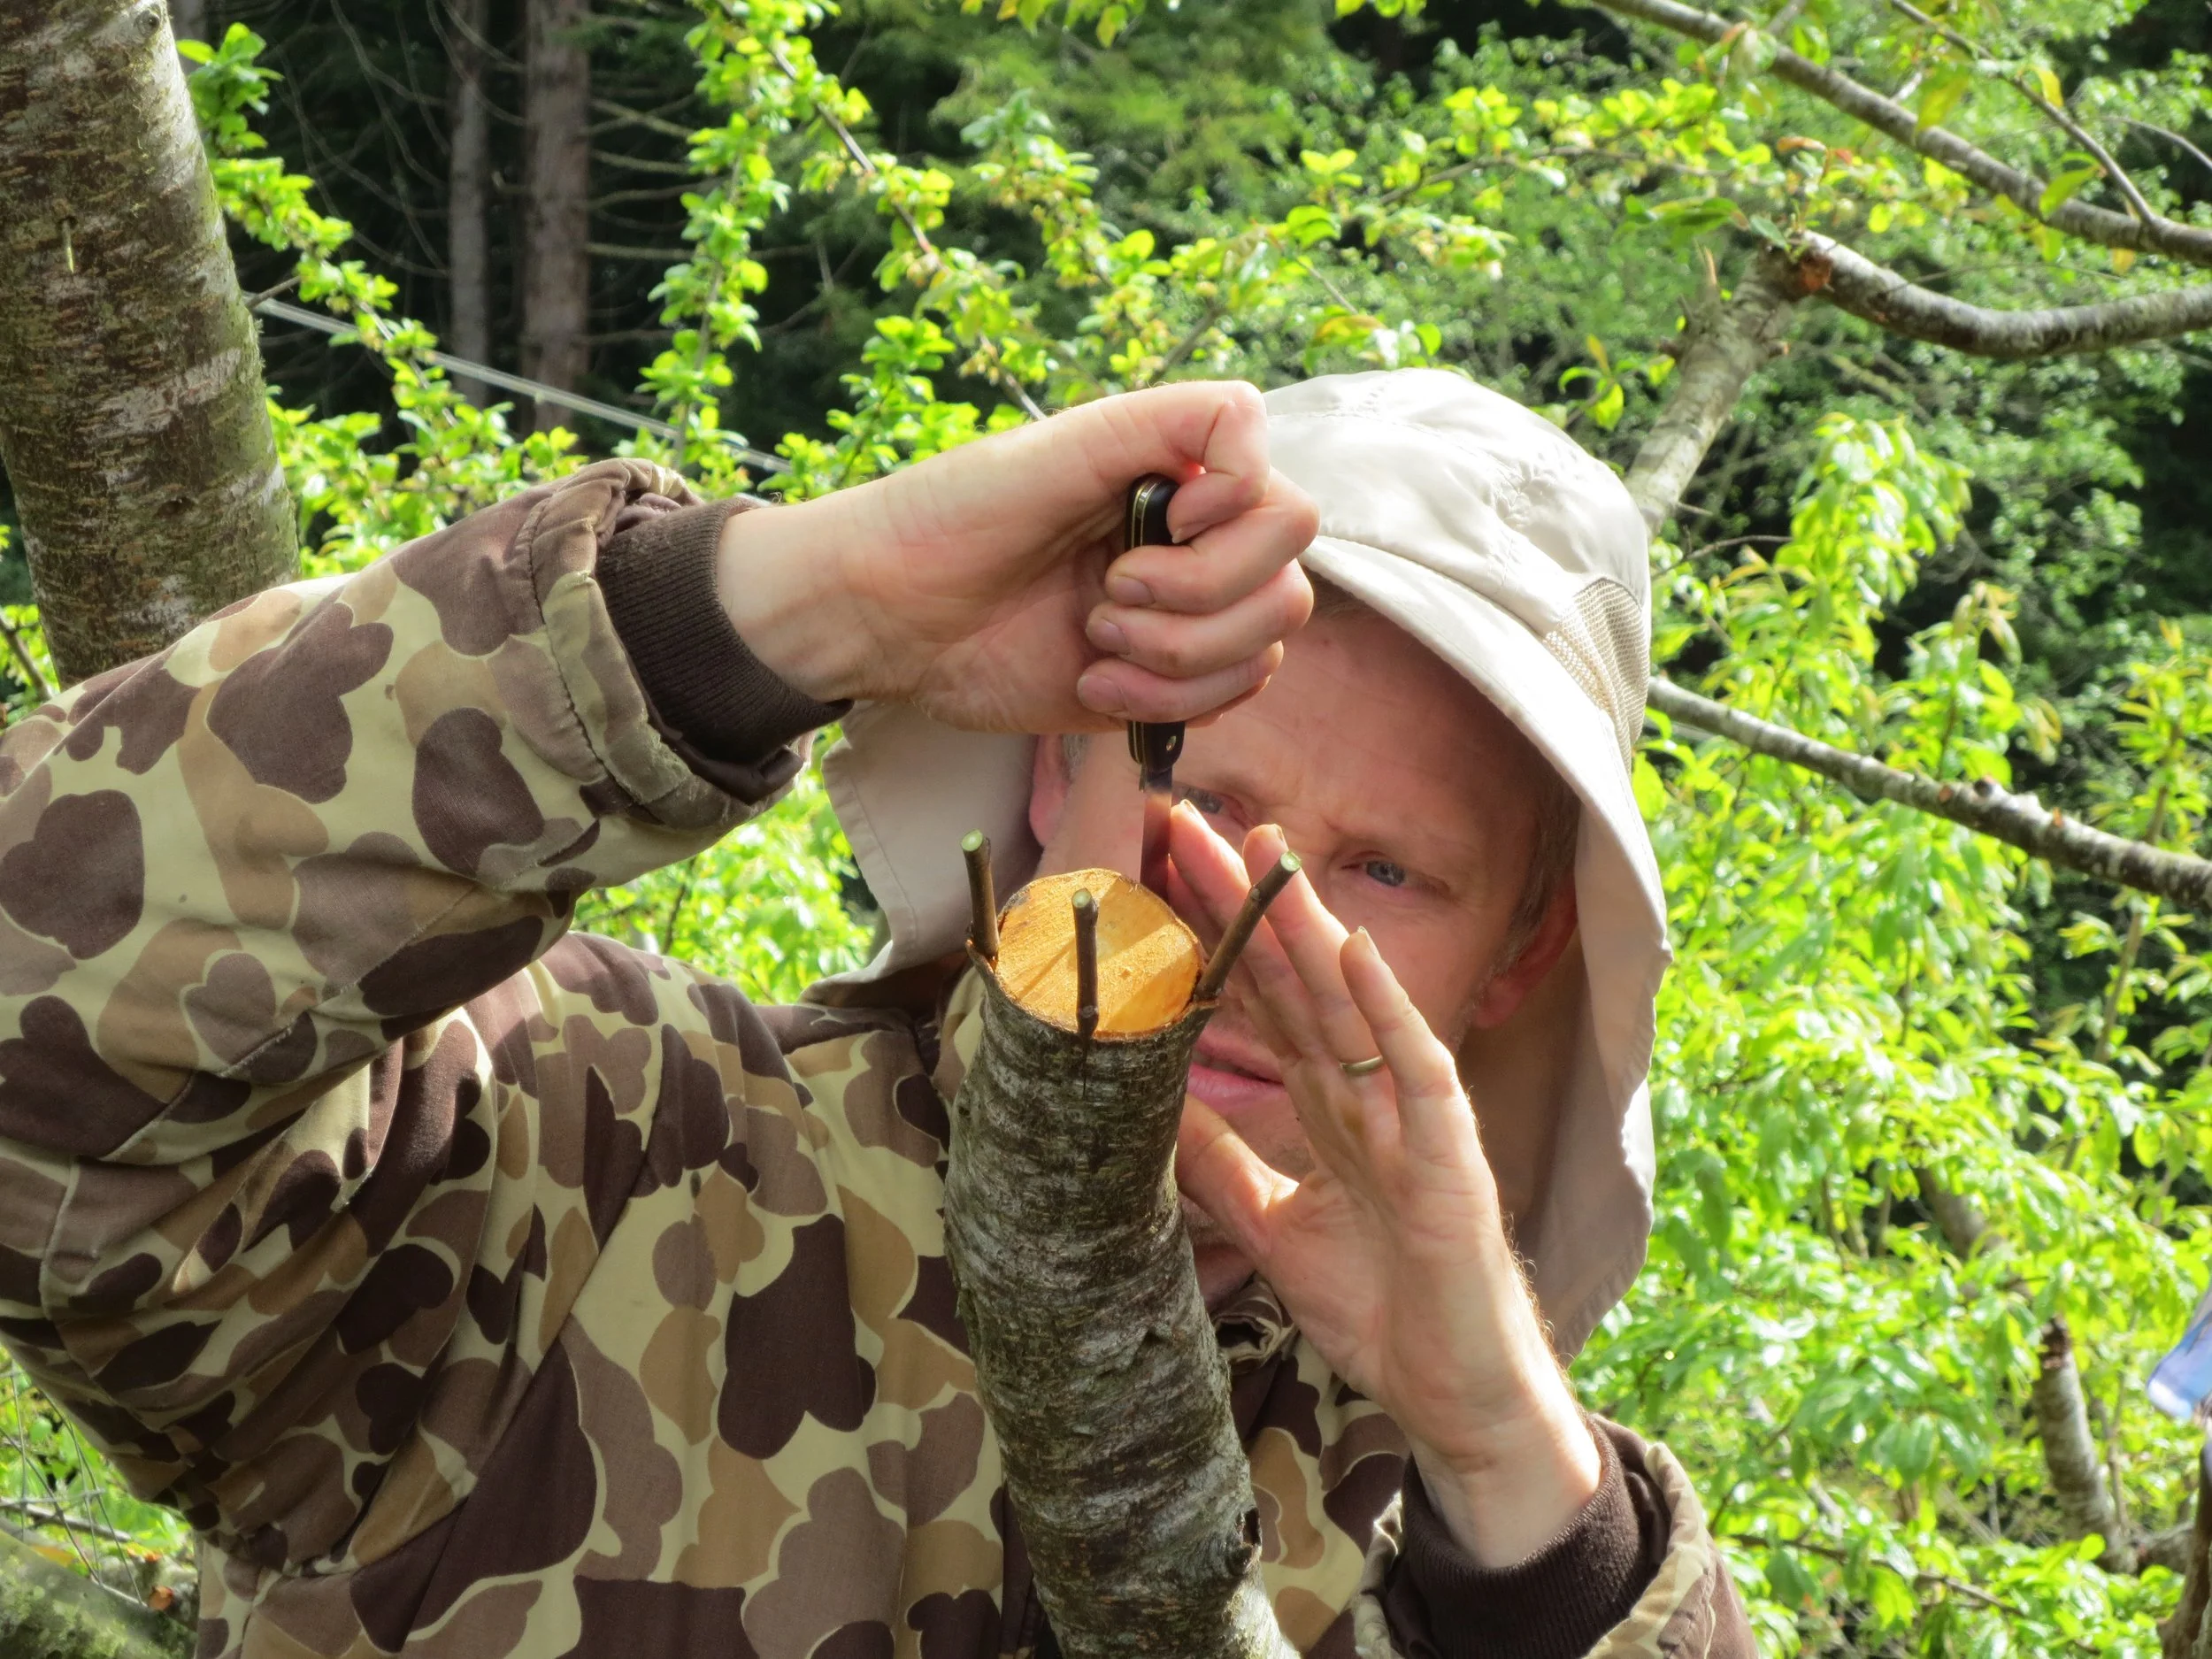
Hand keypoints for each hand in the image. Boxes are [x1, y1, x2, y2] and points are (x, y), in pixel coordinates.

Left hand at [716, 382, 1317, 732]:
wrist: (888, 618)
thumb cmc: (953, 518)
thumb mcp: (1057, 448)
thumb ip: (1164, 422)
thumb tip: (1247, 453)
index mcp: (1177, 472)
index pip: (1279, 492)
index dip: (1238, 513)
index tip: (1164, 516)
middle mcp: (1194, 540)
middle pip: (1286, 576)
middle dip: (1198, 596)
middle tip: (1105, 593)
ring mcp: (1185, 614)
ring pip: (1266, 646)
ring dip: (1178, 656)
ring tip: (1093, 642)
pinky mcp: (1164, 682)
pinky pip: (1228, 700)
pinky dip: (1165, 701)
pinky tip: (1093, 685)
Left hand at [1170, 809, 1602, 1566]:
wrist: (1456, 1393)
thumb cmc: (1383, 1308)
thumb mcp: (1272, 1227)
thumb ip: (1219, 1164)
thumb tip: (1143, 1108)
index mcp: (1328, 1104)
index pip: (1257, 999)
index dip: (1205, 936)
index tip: (1147, 872)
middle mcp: (1367, 1091)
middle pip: (1291, 977)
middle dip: (1237, 900)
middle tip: (1178, 819)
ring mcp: (1410, 1114)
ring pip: (1348, 1000)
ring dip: (1304, 922)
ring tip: (1259, 847)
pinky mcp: (1449, 1152)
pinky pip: (1417, 1067)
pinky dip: (1386, 1006)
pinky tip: (1352, 948)